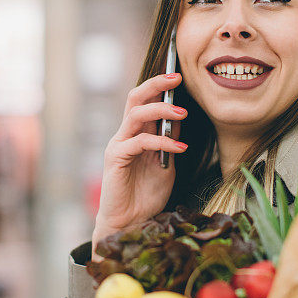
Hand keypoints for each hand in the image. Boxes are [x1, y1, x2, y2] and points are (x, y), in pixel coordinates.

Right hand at [92, 73, 186, 260]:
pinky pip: (139, 142)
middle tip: (176, 78)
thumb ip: (170, 141)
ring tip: (181, 113)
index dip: (159, 86)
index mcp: (137, 133)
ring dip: (161, 110)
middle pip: (135, 98)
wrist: (130, 222)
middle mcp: (125, 134)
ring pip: (136, 114)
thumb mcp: (166, 164)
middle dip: (156, 84)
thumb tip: (180, 116)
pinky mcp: (116, 158)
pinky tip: (178, 147)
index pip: (145, 100)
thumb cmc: (147, 195)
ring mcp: (119, 144)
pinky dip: (161, 142)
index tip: (179, 75)